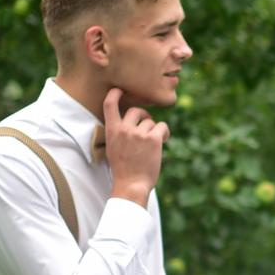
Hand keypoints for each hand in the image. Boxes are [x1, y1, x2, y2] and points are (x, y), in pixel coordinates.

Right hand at [101, 87, 166, 205]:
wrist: (131, 184)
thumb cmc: (123, 169)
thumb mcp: (113, 148)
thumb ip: (119, 133)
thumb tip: (130, 122)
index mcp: (111, 131)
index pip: (109, 104)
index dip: (115, 93)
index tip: (120, 90)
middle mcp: (124, 129)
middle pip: (136, 110)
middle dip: (143, 116)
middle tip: (146, 126)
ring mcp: (139, 133)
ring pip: (151, 122)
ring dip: (153, 130)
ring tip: (153, 144)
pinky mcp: (153, 139)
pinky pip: (162, 127)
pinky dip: (165, 133)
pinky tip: (163, 141)